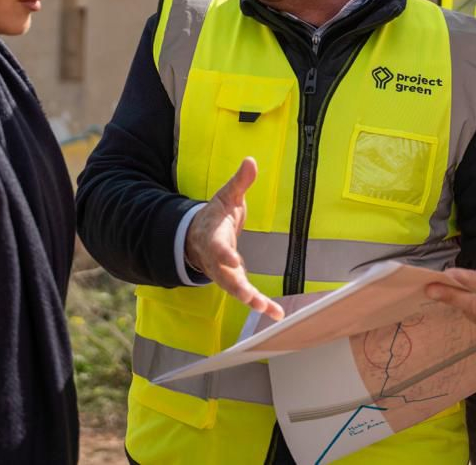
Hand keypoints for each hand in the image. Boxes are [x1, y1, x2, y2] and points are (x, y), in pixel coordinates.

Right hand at [184, 157, 283, 320]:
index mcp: (213, 237)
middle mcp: (216, 260)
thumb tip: (251, 160)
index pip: (217, 247)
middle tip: (251, 298)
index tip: (233, 260)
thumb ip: (239, 182)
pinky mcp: (234, 282)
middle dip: (237, 287)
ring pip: (235, 290)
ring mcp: (224, 274)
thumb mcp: (226, 196)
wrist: (198, 237)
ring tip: (266, 309)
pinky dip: (261, 306)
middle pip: (225, 276)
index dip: (224, 254)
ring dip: (250, 301)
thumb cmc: (215, 216)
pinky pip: (246, 296)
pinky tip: (277, 315)